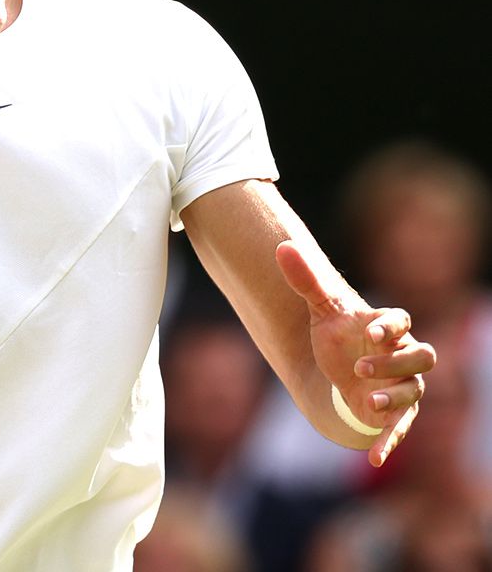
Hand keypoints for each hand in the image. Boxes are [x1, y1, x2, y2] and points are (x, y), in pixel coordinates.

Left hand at [276, 239, 436, 465]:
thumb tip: (282, 246)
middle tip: (361, 366)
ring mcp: (401, 386)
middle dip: (396, 362)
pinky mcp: (394, 414)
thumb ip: (305, 280)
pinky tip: (374, 457)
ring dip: (396, 398)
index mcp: (387, 328)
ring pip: (414, 391)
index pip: (402, 322)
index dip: (390, 326)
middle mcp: (402, 356)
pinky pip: (400, 428)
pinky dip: (390, 442)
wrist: (338, 368)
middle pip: (421, 357)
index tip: (371, 331)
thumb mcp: (318, 309)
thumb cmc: (336, 335)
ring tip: (369, 401)